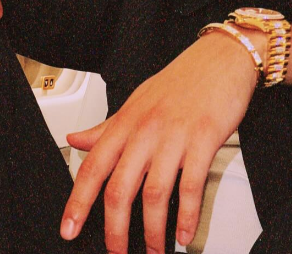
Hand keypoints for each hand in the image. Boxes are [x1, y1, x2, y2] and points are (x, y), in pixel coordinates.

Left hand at [61, 30, 261, 252]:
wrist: (222, 57)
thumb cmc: (183, 79)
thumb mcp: (138, 100)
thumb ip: (107, 127)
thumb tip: (76, 140)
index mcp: (126, 121)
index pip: (93, 167)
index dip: (78, 202)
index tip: (69, 228)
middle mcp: (146, 129)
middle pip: (120, 188)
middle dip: (115, 228)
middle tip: (116, 250)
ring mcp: (175, 135)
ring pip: (154, 193)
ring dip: (153, 230)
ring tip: (153, 249)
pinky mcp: (204, 140)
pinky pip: (191, 186)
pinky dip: (188, 216)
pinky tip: (184, 233)